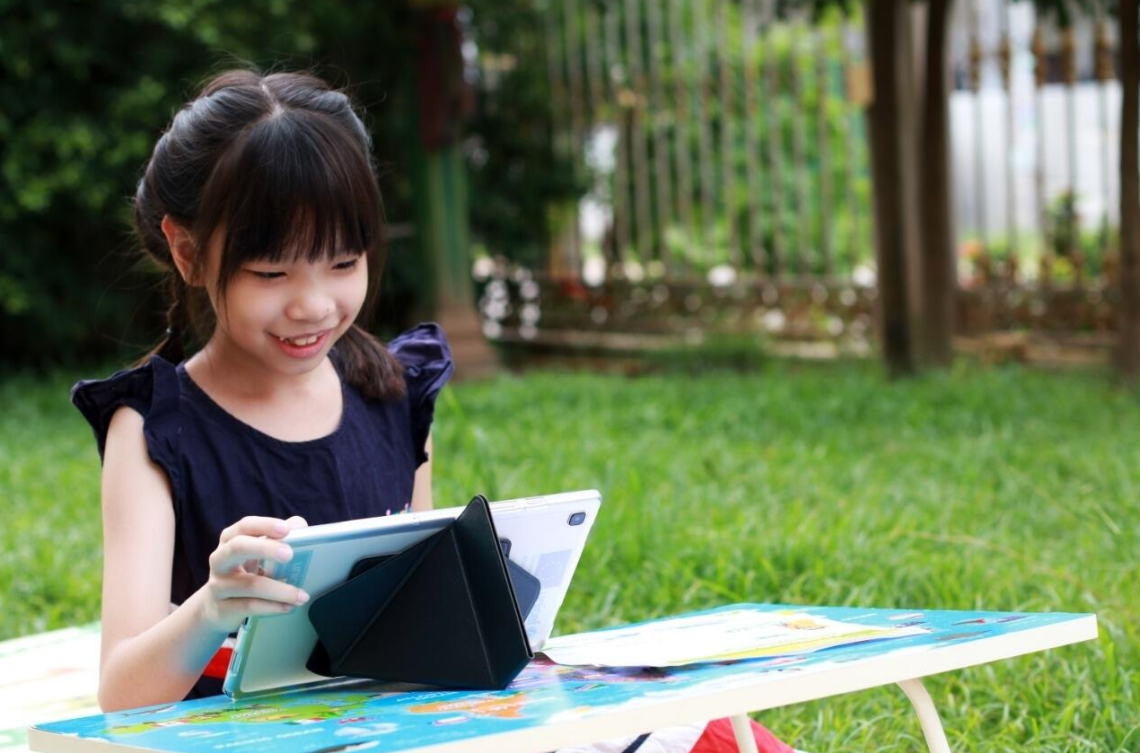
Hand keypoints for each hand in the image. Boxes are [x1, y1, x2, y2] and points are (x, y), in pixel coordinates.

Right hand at [197, 515, 309, 633]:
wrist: (218, 608)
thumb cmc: (245, 573)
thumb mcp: (258, 554)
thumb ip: (278, 538)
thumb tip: (300, 526)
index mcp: (230, 540)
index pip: (245, 526)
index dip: (264, 525)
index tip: (285, 529)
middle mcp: (220, 559)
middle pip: (238, 547)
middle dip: (265, 548)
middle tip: (289, 554)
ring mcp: (218, 585)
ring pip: (249, 585)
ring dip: (279, 590)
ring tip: (302, 595)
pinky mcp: (222, 609)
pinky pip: (249, 606)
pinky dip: (272, 607)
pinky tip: (288, 607)